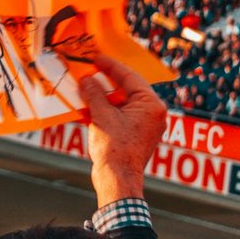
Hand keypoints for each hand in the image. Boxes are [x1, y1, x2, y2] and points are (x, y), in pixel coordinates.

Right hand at [78, 55, 165, 207]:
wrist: (117, 179)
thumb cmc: (115, 149)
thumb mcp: (101, 115)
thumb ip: (94, 93)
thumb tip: (87, 79)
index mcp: (151, 105)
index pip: (130, 77)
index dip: (110, 66)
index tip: (96, 58)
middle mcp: (153, 114)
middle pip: (127, 89)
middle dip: (106, 82)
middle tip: (90, 71)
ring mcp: (146, 126)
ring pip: (122, 103)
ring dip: (104, 97)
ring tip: (86, 89)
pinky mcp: (136, 136)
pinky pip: (120, 116)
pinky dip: (106, 111)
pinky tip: (89, 107)